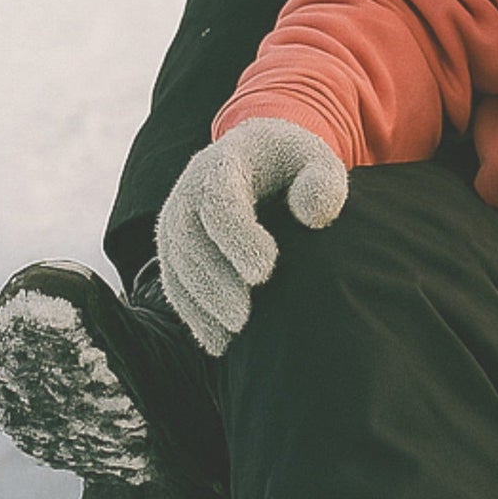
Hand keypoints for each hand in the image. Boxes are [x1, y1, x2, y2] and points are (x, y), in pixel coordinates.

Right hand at [156, 118, 348, 354]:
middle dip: (215, 281)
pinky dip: (193, 313)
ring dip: (202, 303)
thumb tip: (313, 215)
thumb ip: (324, 183)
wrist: (259, 156)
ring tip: (234, 334)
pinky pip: (174, 282)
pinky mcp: (174, 247)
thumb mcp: (317, 161)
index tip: (264, 271)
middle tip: (245, 317)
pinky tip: (218, 342)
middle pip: (190, 239)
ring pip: (177, 266)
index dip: (236, 237)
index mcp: (224, 161)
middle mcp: (189, 189)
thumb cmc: (294, 164)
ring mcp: (176, 218)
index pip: (220, 200)